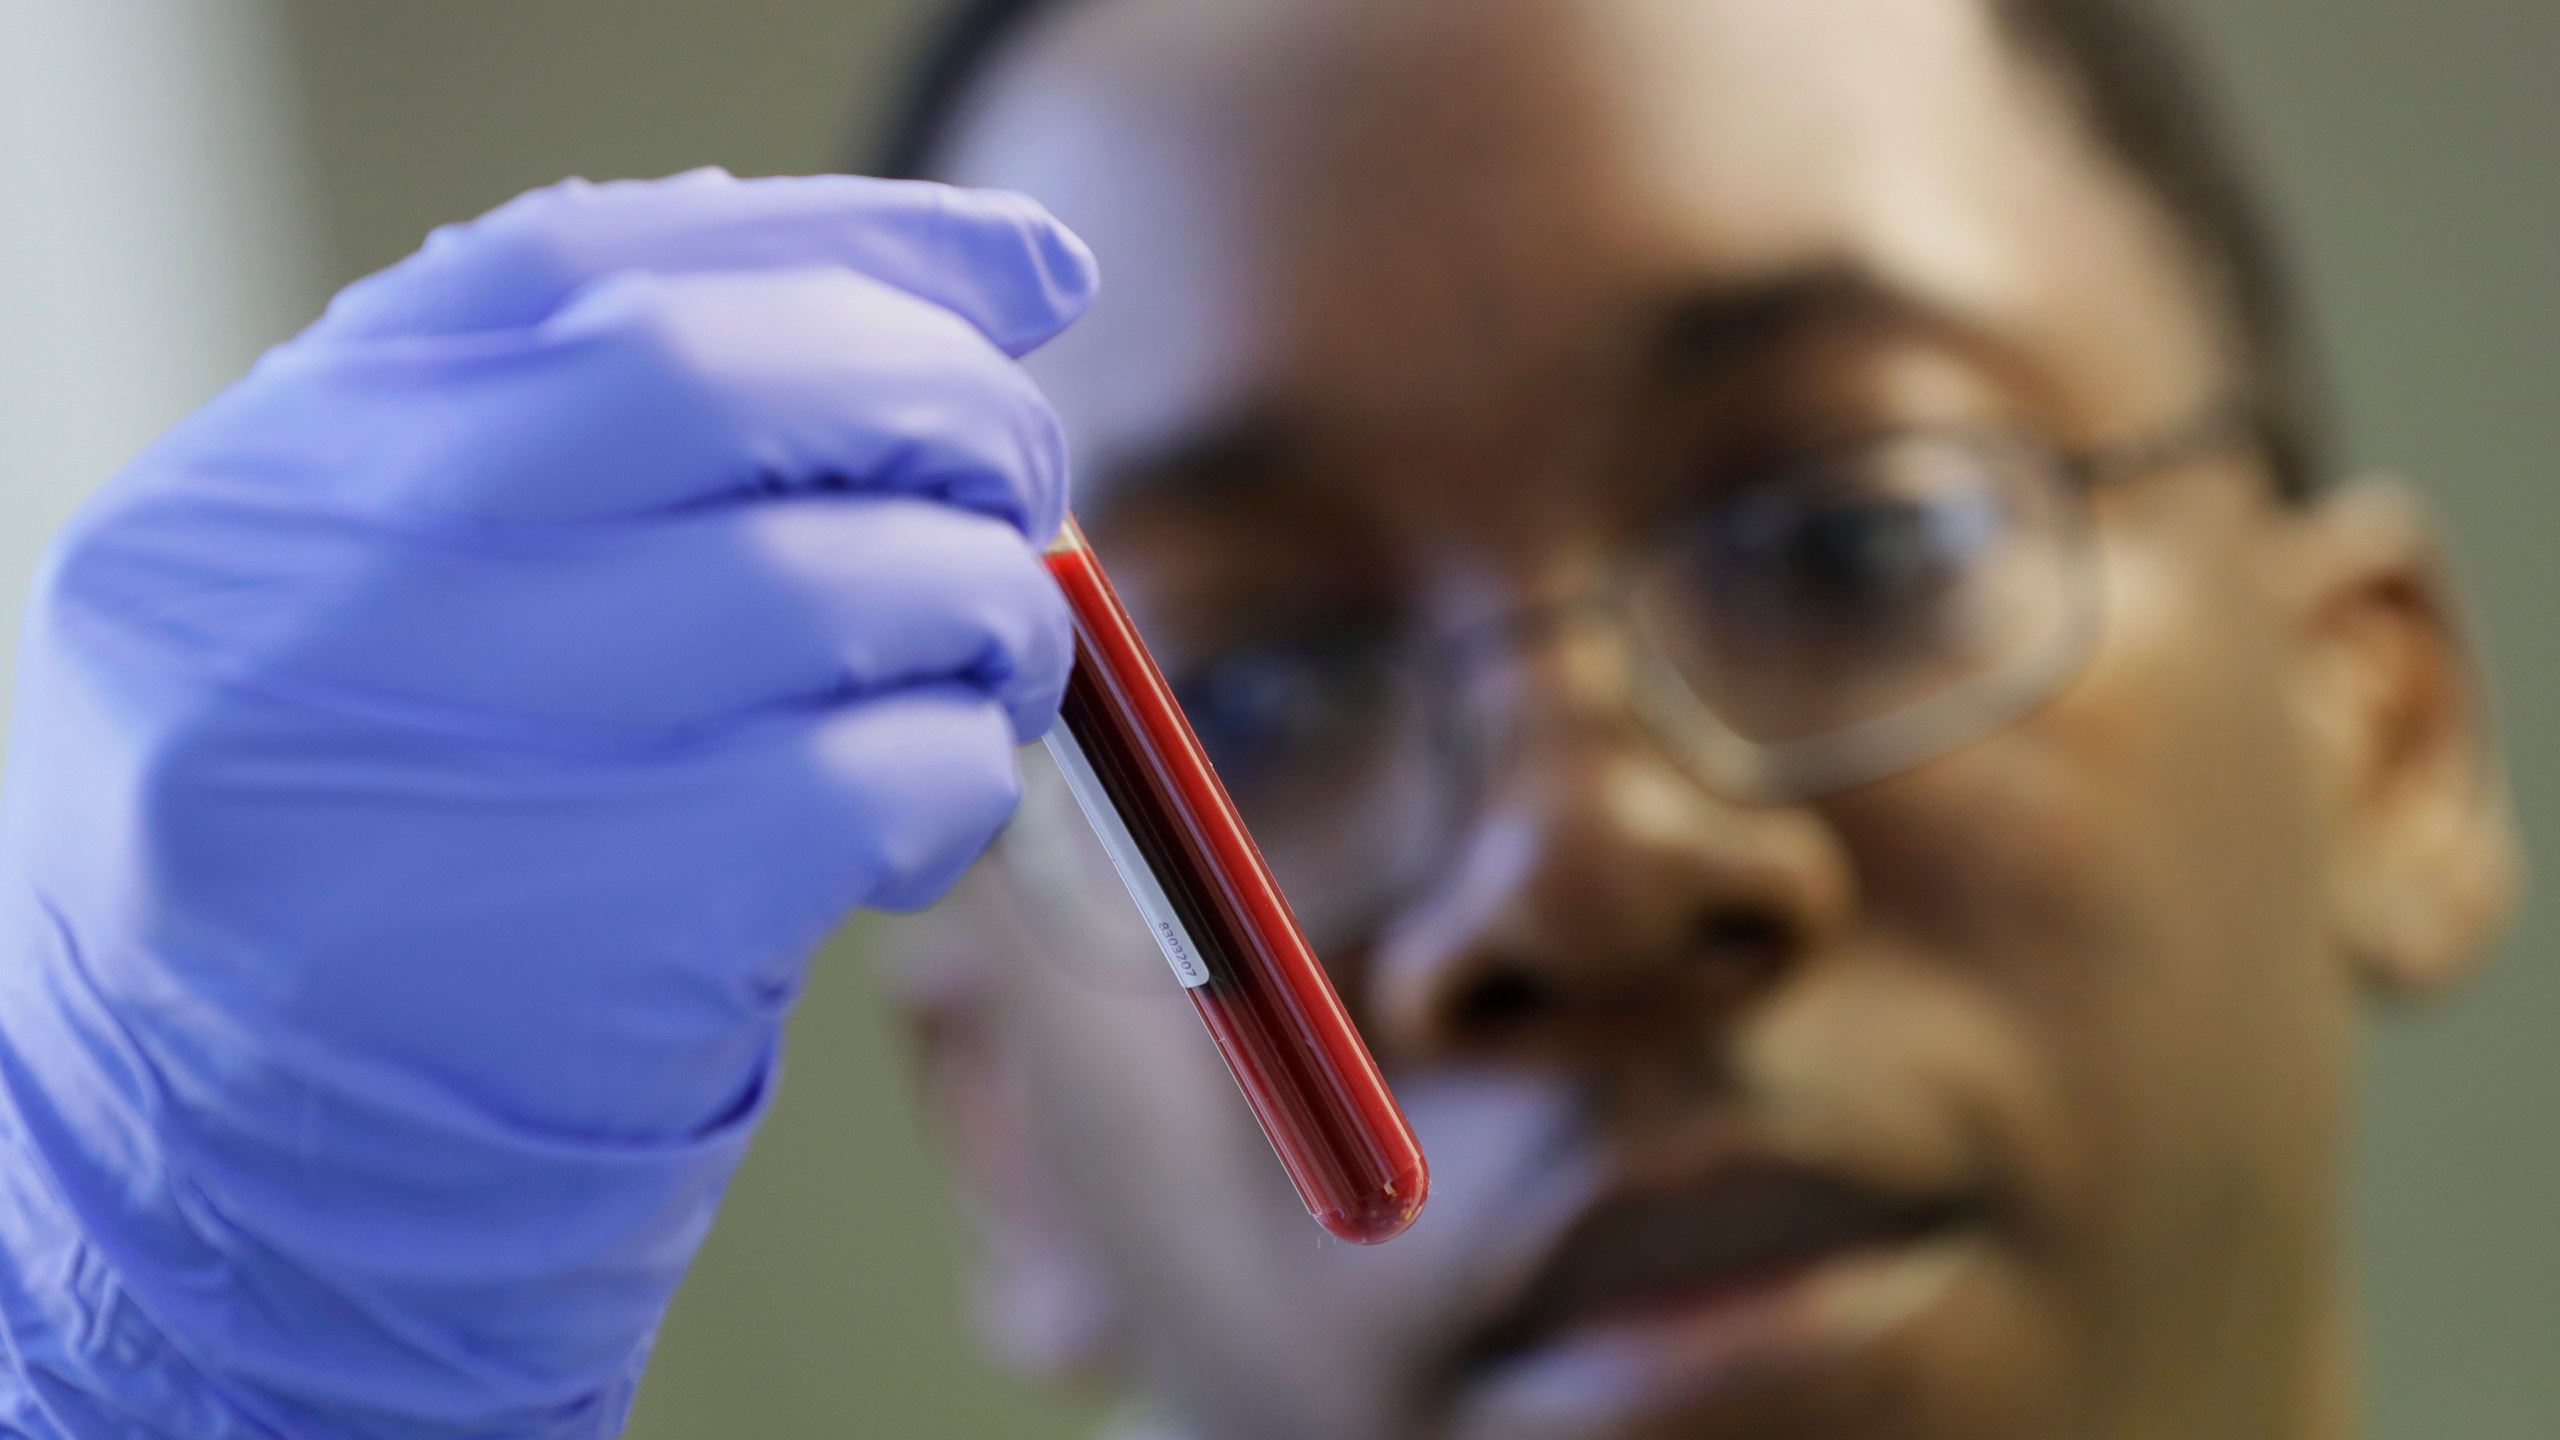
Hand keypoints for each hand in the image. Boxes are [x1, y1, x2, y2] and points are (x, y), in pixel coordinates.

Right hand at [0, 169, 1094, 1437]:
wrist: (246, 1218)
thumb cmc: (382, 885)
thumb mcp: (386, 643)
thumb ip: (583, 477)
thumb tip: (925, 321)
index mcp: (256, 496)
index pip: (585, 266)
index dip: (848, 243)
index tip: (1029, 273)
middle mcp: (302, 608)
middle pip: (714, 381)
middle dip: (942, 404)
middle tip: (1024, 481)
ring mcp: (427, 782)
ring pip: (824, 583)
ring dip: (983, 609)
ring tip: (988, 668)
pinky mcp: (581, 948)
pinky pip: (870, 785)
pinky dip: (962, 775)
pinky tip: (935, 817)